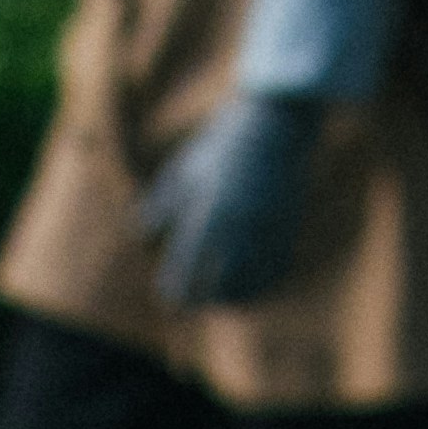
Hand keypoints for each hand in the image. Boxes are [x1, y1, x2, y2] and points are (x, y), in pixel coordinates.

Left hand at [140, 92, 325, 313]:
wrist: (275, 126)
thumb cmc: (222, 148)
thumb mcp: (184, 171)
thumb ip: (161, 207)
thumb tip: (141, 237)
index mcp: (207, 214)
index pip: (185, 271)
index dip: (175, 293)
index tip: (171, 302)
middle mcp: (237, 230)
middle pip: (217, 288)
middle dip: (204, 299)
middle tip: (196, 302)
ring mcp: (265, 232)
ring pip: (249, 287)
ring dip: (233, 298)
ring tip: (223, 299)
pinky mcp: (287, 231)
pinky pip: (273, 273)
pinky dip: (261, 285)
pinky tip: (251, 287)